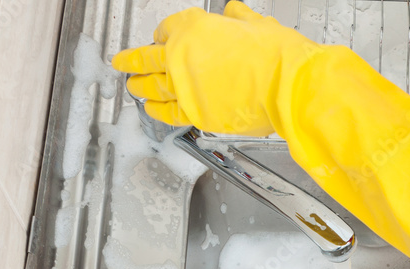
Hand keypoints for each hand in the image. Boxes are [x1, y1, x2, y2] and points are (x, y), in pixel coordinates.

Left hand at [112, 1, 319, 134]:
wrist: (286, 85)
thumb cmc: (277, 56)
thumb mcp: (257, 25)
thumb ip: (239, 19)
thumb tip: (234, 13)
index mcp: (193, 27)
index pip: (168, 29)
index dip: (164, 36)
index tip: (162, 39)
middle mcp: (180, 55)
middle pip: (147, 57)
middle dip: (133, 61)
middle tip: (123, 63)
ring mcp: (184, 86)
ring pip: (151, 86)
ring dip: (139, 86)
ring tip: (132, 87)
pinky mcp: (194, 114)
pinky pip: (168, 113)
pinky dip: (157, 111)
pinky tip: (150, 110)